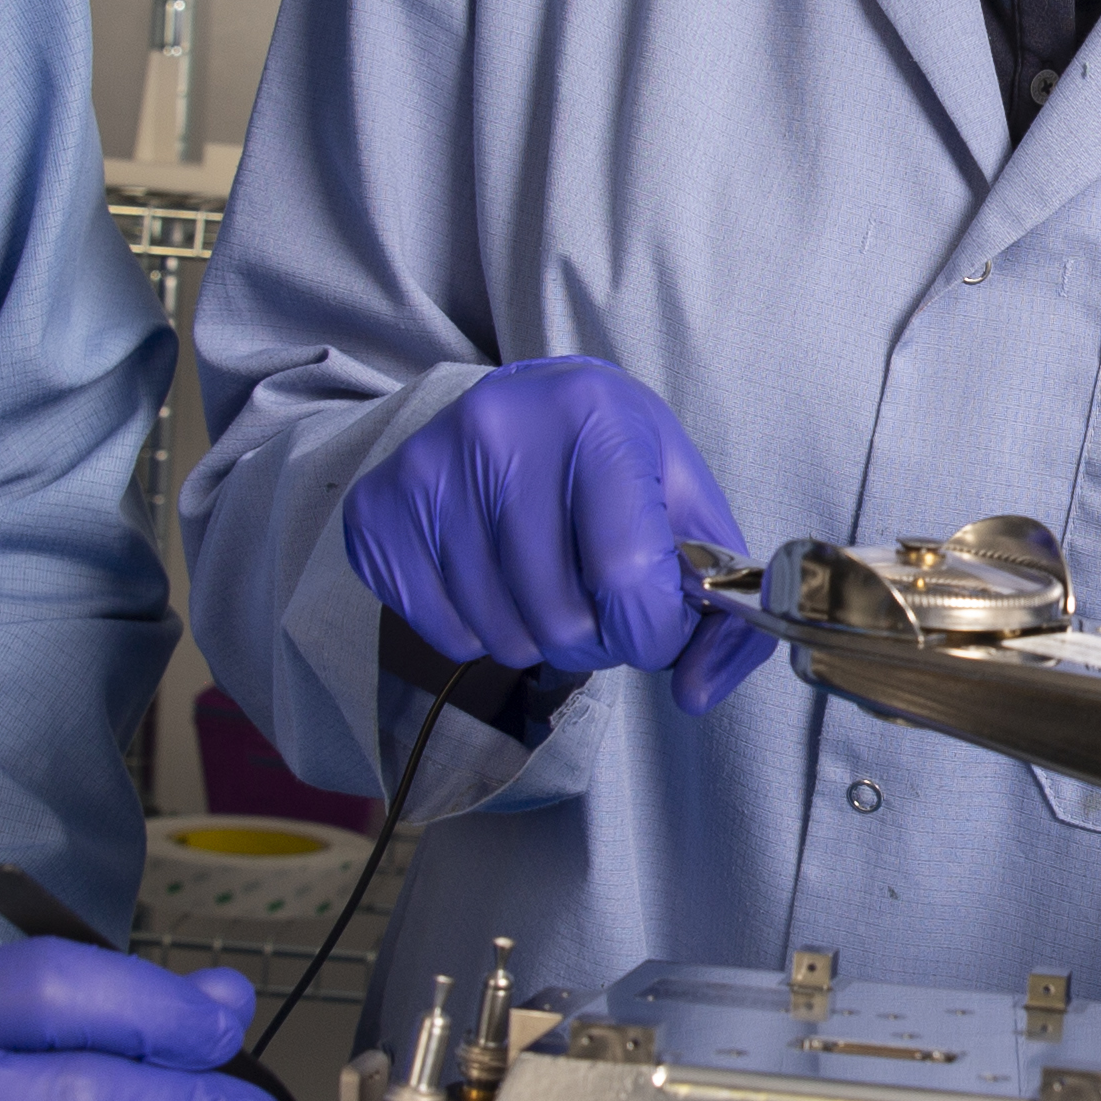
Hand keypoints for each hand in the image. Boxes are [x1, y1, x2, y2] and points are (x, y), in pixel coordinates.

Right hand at [342, 356, 772, 711]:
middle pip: (561, 620)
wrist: (525, 406)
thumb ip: (720, 603)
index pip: (629, 579)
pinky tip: (495, 577)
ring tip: (547, 582)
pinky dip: (481, 630)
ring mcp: (430, 468)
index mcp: (598, 417)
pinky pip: (445, 634)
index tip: (651, 622)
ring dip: (538, 637)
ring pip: (501, 638)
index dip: (652, 632)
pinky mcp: (380, 509)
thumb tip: (696, 694)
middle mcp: (503, 430)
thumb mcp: (688, 505)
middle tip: (595, 600)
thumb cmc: (617, 461)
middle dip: (595, 641)